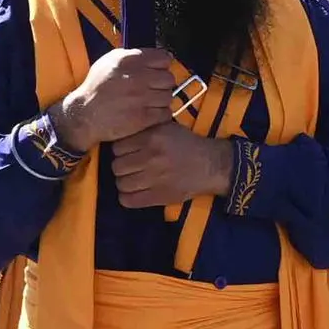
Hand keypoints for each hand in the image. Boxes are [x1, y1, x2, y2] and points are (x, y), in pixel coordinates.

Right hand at [54, 48, 183, 154]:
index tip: (157, 72)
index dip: (162, 66)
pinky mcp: (143, 117)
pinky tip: (150, 114)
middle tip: (153, 89)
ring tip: (149, 103)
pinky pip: (165, 113)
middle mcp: (137, 77)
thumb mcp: (107, 62)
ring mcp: (141, 98)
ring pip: (168, 96)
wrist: (84, 115)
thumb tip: (152, 56)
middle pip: (169, 78)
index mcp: (129, 60)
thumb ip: (130, 56)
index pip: (163, 58)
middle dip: (162, 84)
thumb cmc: (95, 88)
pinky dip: (160, 114)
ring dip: (161, 100)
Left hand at [110, 121, 235, 209]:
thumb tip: (121, 133)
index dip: (121, 151)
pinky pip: (128, 200)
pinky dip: (127, 197)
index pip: (118, 148)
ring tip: (134, 180)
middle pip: (117, 166)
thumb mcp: (167, 127)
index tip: (128, 153)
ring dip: (125, 182)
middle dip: (122, 167)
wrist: (210, 165)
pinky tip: (135, 192)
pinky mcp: (158, 197)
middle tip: (131, 167)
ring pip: (121, 183)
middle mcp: (150, 158)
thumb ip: (145, 129)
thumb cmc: (187, 144)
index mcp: (151, 138)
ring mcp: (153, 179)